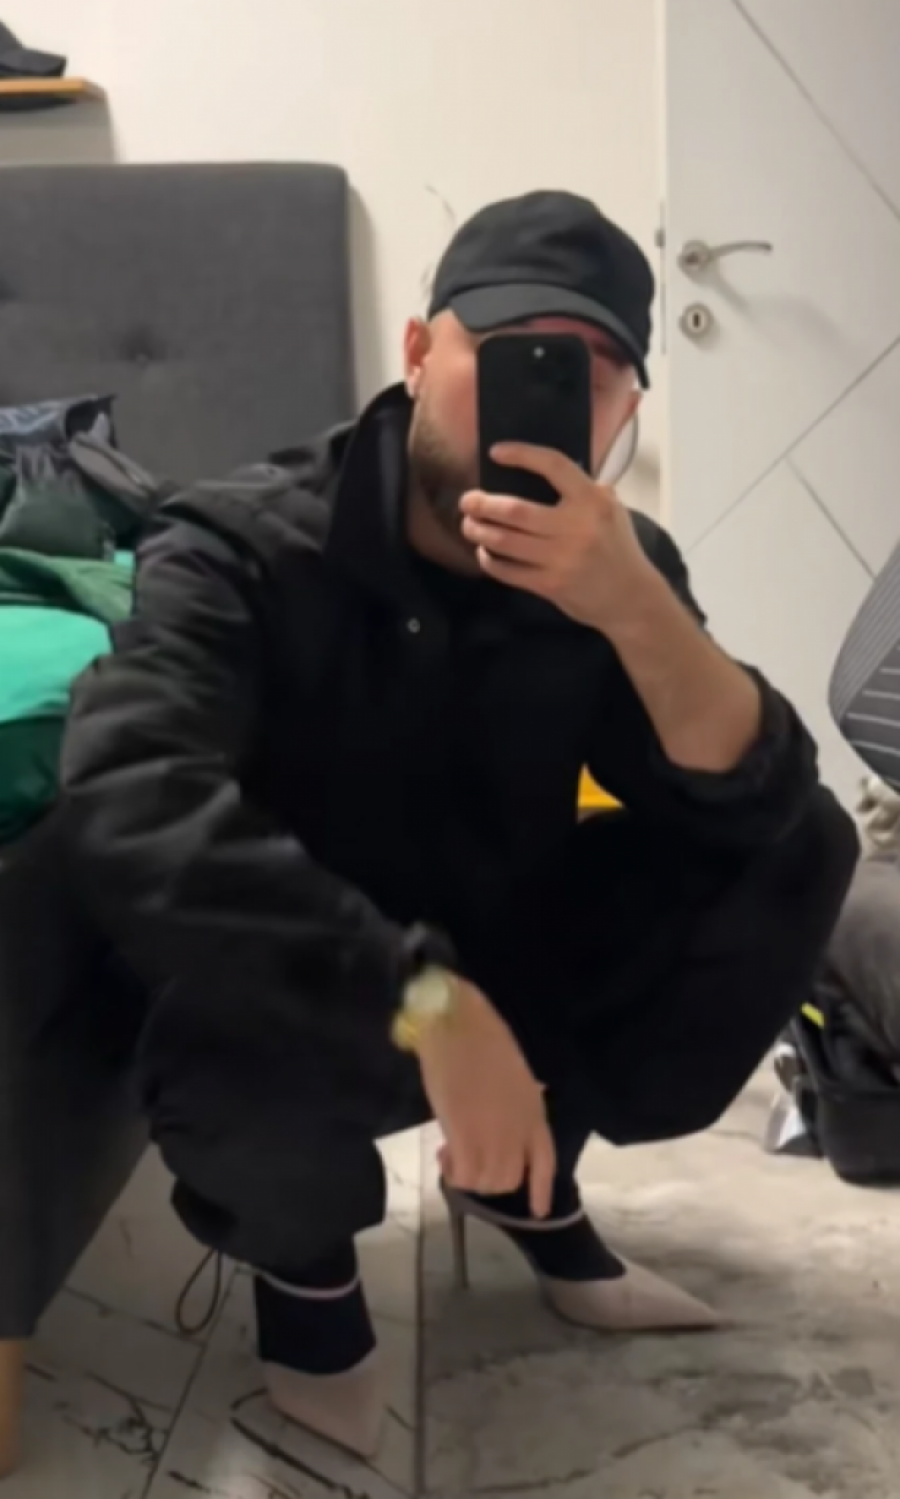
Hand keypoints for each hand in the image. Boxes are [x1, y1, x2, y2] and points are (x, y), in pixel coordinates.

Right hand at [417, 978, 555, 1216]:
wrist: (457, 1022)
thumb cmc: (480, 1037)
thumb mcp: (511, 1074)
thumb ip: (514, 1103)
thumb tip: (504, 1118)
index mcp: (533, 1111)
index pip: (543, 1162)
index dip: (540, 1190)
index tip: (537, 1212)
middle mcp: (519, 1129)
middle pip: (509, 1179)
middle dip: (488, 1180)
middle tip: (466, 1163)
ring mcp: (494, 1134)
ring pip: (487, 1182)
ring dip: (468, 1177)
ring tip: (451, 1155)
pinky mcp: (465, 1134)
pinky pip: (465, 1174)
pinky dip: (453, 1173)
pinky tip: (443, 1154)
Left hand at [460, 443, 661, 635]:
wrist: (631, 597)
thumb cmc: (618, 548)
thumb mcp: (612, 509)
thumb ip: (583, 490)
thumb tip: (544, 471)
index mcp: (592, 501)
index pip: (553, 466)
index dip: (521, 455)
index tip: (496, 452)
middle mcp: (575, 527)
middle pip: (515, 511)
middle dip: (483, 504)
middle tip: (467, 500)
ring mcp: (561, 558)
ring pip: (505, 541)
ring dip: (479, 531)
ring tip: (468, 524)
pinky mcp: (550, 585)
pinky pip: (508, 571)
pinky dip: (490, 561)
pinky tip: (485, 552)